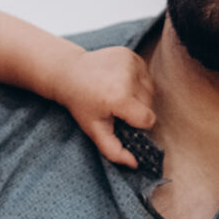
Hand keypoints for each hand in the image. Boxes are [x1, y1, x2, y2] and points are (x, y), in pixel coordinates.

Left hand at [53, 46, 155, 167]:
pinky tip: (119, 82)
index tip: (121, 119)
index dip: (136, 123)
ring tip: (116, 93)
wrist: (68, 72)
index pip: (148, 119)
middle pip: (150, 104)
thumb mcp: (94, 129)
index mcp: (119, 98)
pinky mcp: (130, 54)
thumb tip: (134, 164)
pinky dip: (137, 81)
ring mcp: (130, 62)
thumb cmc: (81, 103)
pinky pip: (145, 75)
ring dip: (138, 95)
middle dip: (136, 109)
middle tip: (115, 107)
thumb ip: (113, 150)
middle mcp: (127, 77)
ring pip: (150, 89)